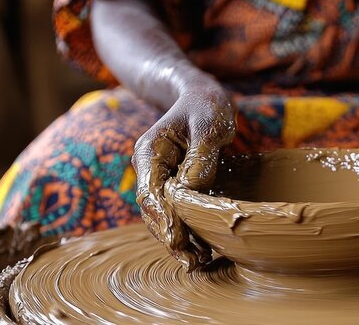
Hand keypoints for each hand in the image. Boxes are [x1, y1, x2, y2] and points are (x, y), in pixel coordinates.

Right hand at [132, 76, 235, 271]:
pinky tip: (202, 248)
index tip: (178, 240)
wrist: (202, 96)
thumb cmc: (205, 106)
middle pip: (153, 211)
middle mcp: (150, 168)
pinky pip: (176, 211)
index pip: (151, 193)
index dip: (164, 219)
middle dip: (170, 237)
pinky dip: (187, 230)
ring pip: (163, 216)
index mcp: (150, 152)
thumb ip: (200, 159)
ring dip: (178, 239)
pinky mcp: (175, 185)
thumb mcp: (208, 126)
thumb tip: (192, 193)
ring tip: (198, 262)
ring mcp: (160, 178)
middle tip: (192, 261)